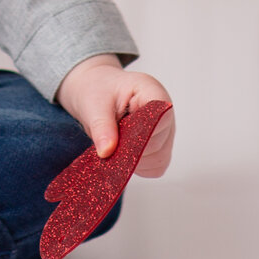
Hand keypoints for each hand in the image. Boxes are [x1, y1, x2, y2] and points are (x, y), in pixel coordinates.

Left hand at [55, 55, 174, 178]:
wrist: (95, 92)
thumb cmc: (98, 91)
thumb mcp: (93, 104)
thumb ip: (101, 127)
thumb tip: (106, 151)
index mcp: (152, 91)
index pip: (160, 118)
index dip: (140, 133)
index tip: (119, 140)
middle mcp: (164, 111)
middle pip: (158, 143)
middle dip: (131, 148)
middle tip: (109, 141)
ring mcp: (165, 130)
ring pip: (158, 158)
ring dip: (134, 159)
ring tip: (115, 143)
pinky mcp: (161, 147)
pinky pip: (155, 167)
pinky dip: (138, 167)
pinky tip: (124, 152)